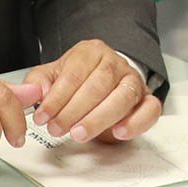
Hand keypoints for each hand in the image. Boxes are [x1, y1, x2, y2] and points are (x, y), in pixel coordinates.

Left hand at [23, 39, 161, 142]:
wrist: (102, 84)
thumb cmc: (77, 81)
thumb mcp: (52, 76)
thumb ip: (39, 82)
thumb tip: (37, 93)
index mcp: (92, 52)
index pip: (74, 73)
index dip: (57, 97)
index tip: (43, 116)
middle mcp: (116, 63)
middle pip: (98, 85)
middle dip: (74, 111)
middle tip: (57, 128)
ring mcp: (134, 81)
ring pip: (123, 97)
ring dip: (99, 118)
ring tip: (79, 134)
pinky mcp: (148, 100)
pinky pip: (150, 110)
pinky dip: (136, 122)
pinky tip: (119, 133)